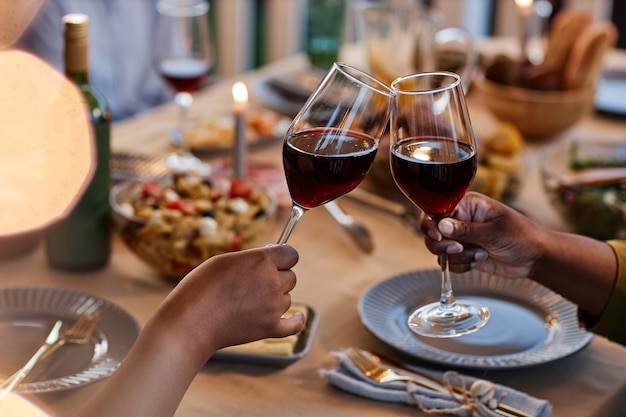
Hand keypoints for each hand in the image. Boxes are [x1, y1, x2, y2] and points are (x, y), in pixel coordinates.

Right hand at [154, 244, 303, 362]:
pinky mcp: (270, 328)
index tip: (275, 260)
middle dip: (277, 277)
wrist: (190, 322)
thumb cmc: (201, 287)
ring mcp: (273, 306)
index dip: (283, 257)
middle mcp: (273, 282)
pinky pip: (294, 324)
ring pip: (286, 298)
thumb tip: (272, 255)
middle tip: (254, 283)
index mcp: (263, 261)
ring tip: (248, 302)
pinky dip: (297, 320)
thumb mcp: (225, 261)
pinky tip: (298, 316)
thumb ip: (252, 258)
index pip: (291, 254)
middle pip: (290, 277)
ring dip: (275, 298)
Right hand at [420, 192, 544, 277]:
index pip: (437, 210)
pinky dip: (462, 266)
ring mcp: (462, 238)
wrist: (536, 258)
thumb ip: (467, 230)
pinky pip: (451, 263)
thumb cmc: (523, 236)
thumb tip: (441, 225)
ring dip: (459, 257)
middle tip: (459, 248)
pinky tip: (480, 260)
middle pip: (433, 232)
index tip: (438, 236)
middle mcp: (461, 220)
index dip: (432, 224)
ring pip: (441, 250)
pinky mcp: (465, 254)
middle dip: (443, 244)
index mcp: (468, 205)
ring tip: (480, 254)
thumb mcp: (495, 232)